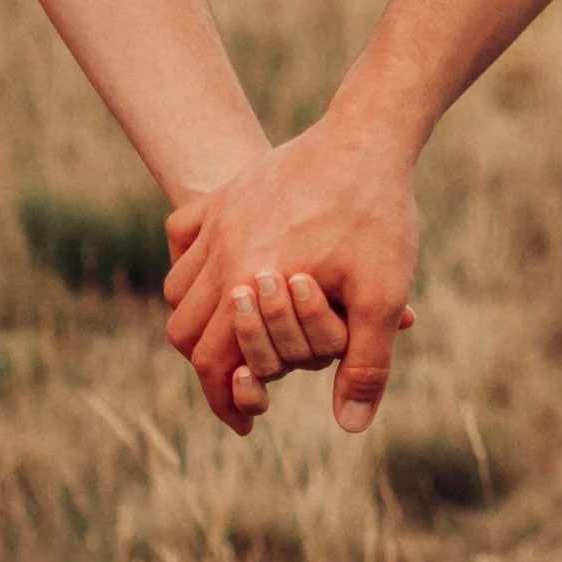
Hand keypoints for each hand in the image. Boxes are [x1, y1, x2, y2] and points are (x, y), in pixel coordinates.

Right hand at [164, 108, 420, 434]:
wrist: (368, 136)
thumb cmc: (379, 216)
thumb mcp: (383, 294)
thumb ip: (366, 364)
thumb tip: (349, 426)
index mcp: (251, 280)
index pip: (212, 360)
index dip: (224, 401)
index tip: (244, 423)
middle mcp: (222, 250)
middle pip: (184, 329)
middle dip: (208, 365)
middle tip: (238, 383)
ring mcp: (219, 218)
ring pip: (177, 286)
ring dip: (197, 317)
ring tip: (230, 335)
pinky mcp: (227, 193)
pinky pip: (182, 233)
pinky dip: (189, 261)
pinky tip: (220, 273)